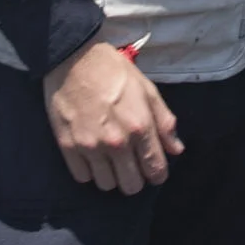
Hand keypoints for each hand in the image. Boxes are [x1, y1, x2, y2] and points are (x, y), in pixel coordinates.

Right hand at [43, 40, 182, 194]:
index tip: (153, 170)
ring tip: (109, 160)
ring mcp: (90, 146)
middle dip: (135, 179)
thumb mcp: (147, 90)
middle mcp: (117, 142)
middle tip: (131, 165)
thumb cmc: (113, 71)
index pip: (155, 170)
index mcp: (140, 126)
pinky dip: (89, 171)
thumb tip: (176, 149)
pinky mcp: (68, 147)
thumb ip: (164, 122)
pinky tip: (91, 156)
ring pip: (106, 185)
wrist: (73, 59)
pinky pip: (82, 177)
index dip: (157, 174)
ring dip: (111, 176)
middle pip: (131, 186)